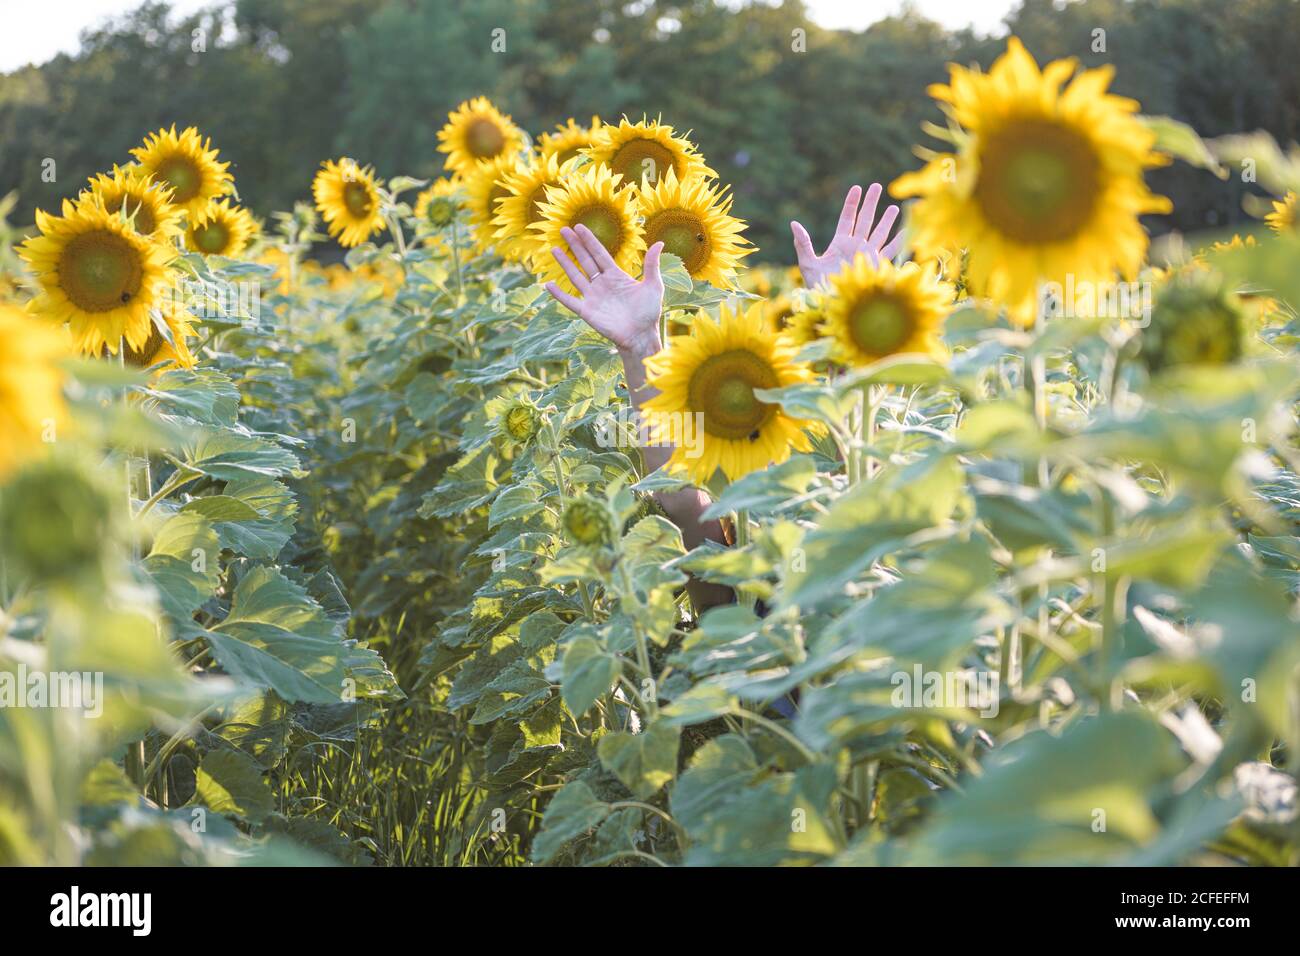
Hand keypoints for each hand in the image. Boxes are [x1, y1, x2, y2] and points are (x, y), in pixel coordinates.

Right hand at [544, 225, 664, 358]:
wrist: (641, 336)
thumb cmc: (649, 312)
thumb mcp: (653, 286)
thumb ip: (651, 265)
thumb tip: (659, 243)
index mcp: (616, 275)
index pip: (599, 253)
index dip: (589, 240)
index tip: (579, 227)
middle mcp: (602, 284)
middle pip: (585, 260)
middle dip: (574, 245)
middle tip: (563, 230)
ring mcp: (593, 297)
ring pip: (575, 276)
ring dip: (564, 263)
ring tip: (554, 249)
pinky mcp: (587, 311)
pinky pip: (570, 301)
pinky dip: (559, 294)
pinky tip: (548, 285)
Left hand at [791, 183, 903, 288]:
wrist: (832, 303)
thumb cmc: (818, 286)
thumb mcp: (808, 263)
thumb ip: (803, 243)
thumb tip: (793, 223)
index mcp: (840, 243)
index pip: (847, 218)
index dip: (852, 203)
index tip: (857, 188)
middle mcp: (855, 246)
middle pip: (865, 220)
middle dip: (871, 203)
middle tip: (877, 186)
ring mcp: (867, 255)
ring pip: (879, 233)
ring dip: (886, 220)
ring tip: (894, 207)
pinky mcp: (875, 266)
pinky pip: (889, 252)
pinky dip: (898, 242)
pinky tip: (906, 232)